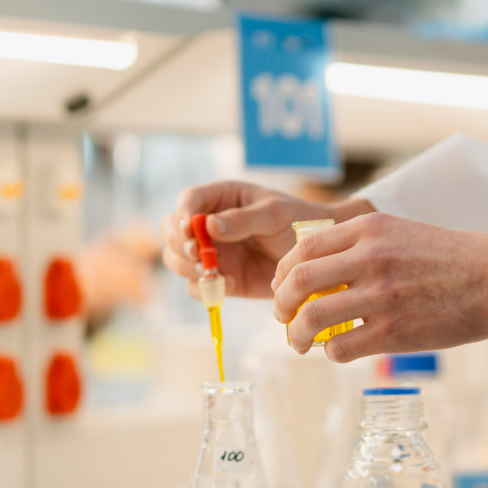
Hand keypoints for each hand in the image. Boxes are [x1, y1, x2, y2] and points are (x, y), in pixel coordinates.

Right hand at [160, 181, 373, 299]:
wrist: (316, 256)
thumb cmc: (297, 222)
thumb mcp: (273, 214)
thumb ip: (242, 219)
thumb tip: (208, 225)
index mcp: (221, 198)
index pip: (188, 201)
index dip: (182, 216)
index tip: (189, 230)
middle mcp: (209, 225)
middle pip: (171, 232)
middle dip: (178, 244)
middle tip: (197, 255)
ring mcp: (213, 253)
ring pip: (177, 261)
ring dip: (187, 268)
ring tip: (211, 272)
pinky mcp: (221, 278)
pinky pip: (198, 287)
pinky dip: (205, 289)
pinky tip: (226, 286)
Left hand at [271, 212, 487, 360]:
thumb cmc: (451, 258)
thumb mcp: (399, 231)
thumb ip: (359, 244)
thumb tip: (317, 271)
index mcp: (368, 229)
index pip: (302, 249)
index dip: (283, 273)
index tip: (284, 290)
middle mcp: (369, 257)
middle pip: (298, 282)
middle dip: (281, 305)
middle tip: (283, 318)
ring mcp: (380, 295)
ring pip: (312, 318)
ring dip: (298, 335)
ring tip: (300, 343)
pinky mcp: (394, 331)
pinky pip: (340, 347)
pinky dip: (330, 354)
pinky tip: (338, 352)